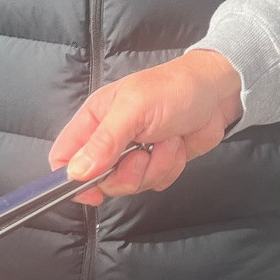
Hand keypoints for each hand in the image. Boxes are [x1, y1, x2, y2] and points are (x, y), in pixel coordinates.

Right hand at [48, 50, 242, 204]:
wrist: (216, 93)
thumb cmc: (172, 89)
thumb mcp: (135, 109)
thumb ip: (104, 141)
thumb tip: (75, 173)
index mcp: (95, 119)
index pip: (63, 156)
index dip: (71, 179)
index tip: (92, 190)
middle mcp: (110, 139)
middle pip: (99, 180)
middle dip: (127, 174)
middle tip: (143, 153)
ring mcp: (134, 154)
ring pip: (129, 185)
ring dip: (154, 166)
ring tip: (166, 140)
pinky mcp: (157, 164)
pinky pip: (154, 183)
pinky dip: (169, 167)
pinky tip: (176, 145)